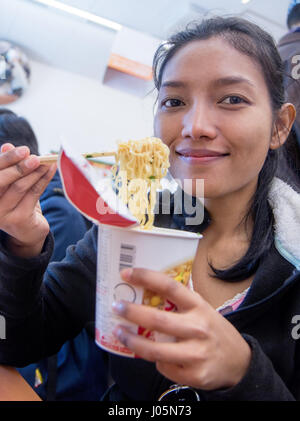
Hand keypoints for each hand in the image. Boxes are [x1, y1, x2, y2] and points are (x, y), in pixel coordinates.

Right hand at [0, 143, 56, 256]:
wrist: (27, 231)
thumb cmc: (17, 202)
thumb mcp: (11, 183)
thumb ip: (8, 166)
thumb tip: (7, 146)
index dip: (6, 159)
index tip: (23, 149)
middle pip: (2, 180)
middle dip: (20, 166)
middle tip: (35, 157)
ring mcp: (2, 214)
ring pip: (20, 187)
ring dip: (35, 172)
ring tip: (47, 162)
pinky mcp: (19, 219)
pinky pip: (33, 195)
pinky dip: (43, 180)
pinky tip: (51, 171)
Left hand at [112, 267, 251, 390]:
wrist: (239, 362)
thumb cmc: (213, 330)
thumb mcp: (202, 310)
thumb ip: (179, 304)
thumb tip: (144, 293)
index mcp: (199, 306)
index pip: (170, 286)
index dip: (147, 277)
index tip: (127, 273)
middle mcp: (198, 327)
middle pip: (158, 319)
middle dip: (132, 312)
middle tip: (116, 306)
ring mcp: (196, 353)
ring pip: (155, 349)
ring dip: (132, 341)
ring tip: (119, 332)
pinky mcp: (194, 374)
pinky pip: (163, 367)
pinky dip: (155, 360)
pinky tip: (154, 355)